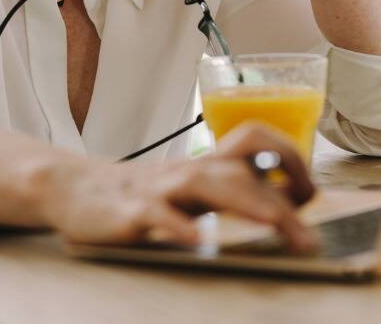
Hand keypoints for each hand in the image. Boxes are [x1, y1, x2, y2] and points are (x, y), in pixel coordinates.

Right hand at [38, 122, 316, 250]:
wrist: (73, 190)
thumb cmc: (140, 194)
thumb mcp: (188, 189)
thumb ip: (227, 191)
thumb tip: (286, 208)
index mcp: (205, 164)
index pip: (255, 140)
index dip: (289, 159)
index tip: (307, 194)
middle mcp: (187, 171)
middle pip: (241, 171)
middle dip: (281, 202)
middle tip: (307, 241)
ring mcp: (159, 189)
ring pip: (207, 184)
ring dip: (248, 204)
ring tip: (276, 228)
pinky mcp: (130, 211)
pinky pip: (158, 214)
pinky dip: (180, 226)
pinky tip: (198, 241)